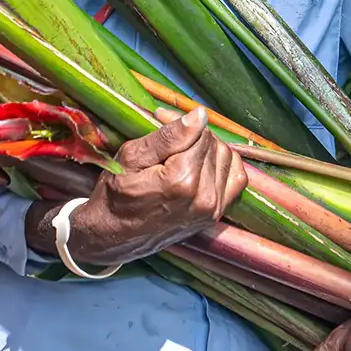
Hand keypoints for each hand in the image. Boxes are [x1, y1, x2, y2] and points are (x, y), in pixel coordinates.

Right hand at [27, 107, 246, 267]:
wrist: (114, 235)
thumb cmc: (116, 195)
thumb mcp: (131, 157)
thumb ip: (167, 136)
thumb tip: (199, 115)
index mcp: (182, 181)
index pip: (200, 132)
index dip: (180, 121)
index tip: (161, 120)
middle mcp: (204, 197)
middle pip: (214, 144)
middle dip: (193, 135)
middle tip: (167, 139)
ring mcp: (213, 209)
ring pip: (226, 157)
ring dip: (207, 149)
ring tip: (181, 153)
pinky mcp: (216, 215)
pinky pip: (236, 178)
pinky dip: (223, 165)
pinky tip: (202, 165)